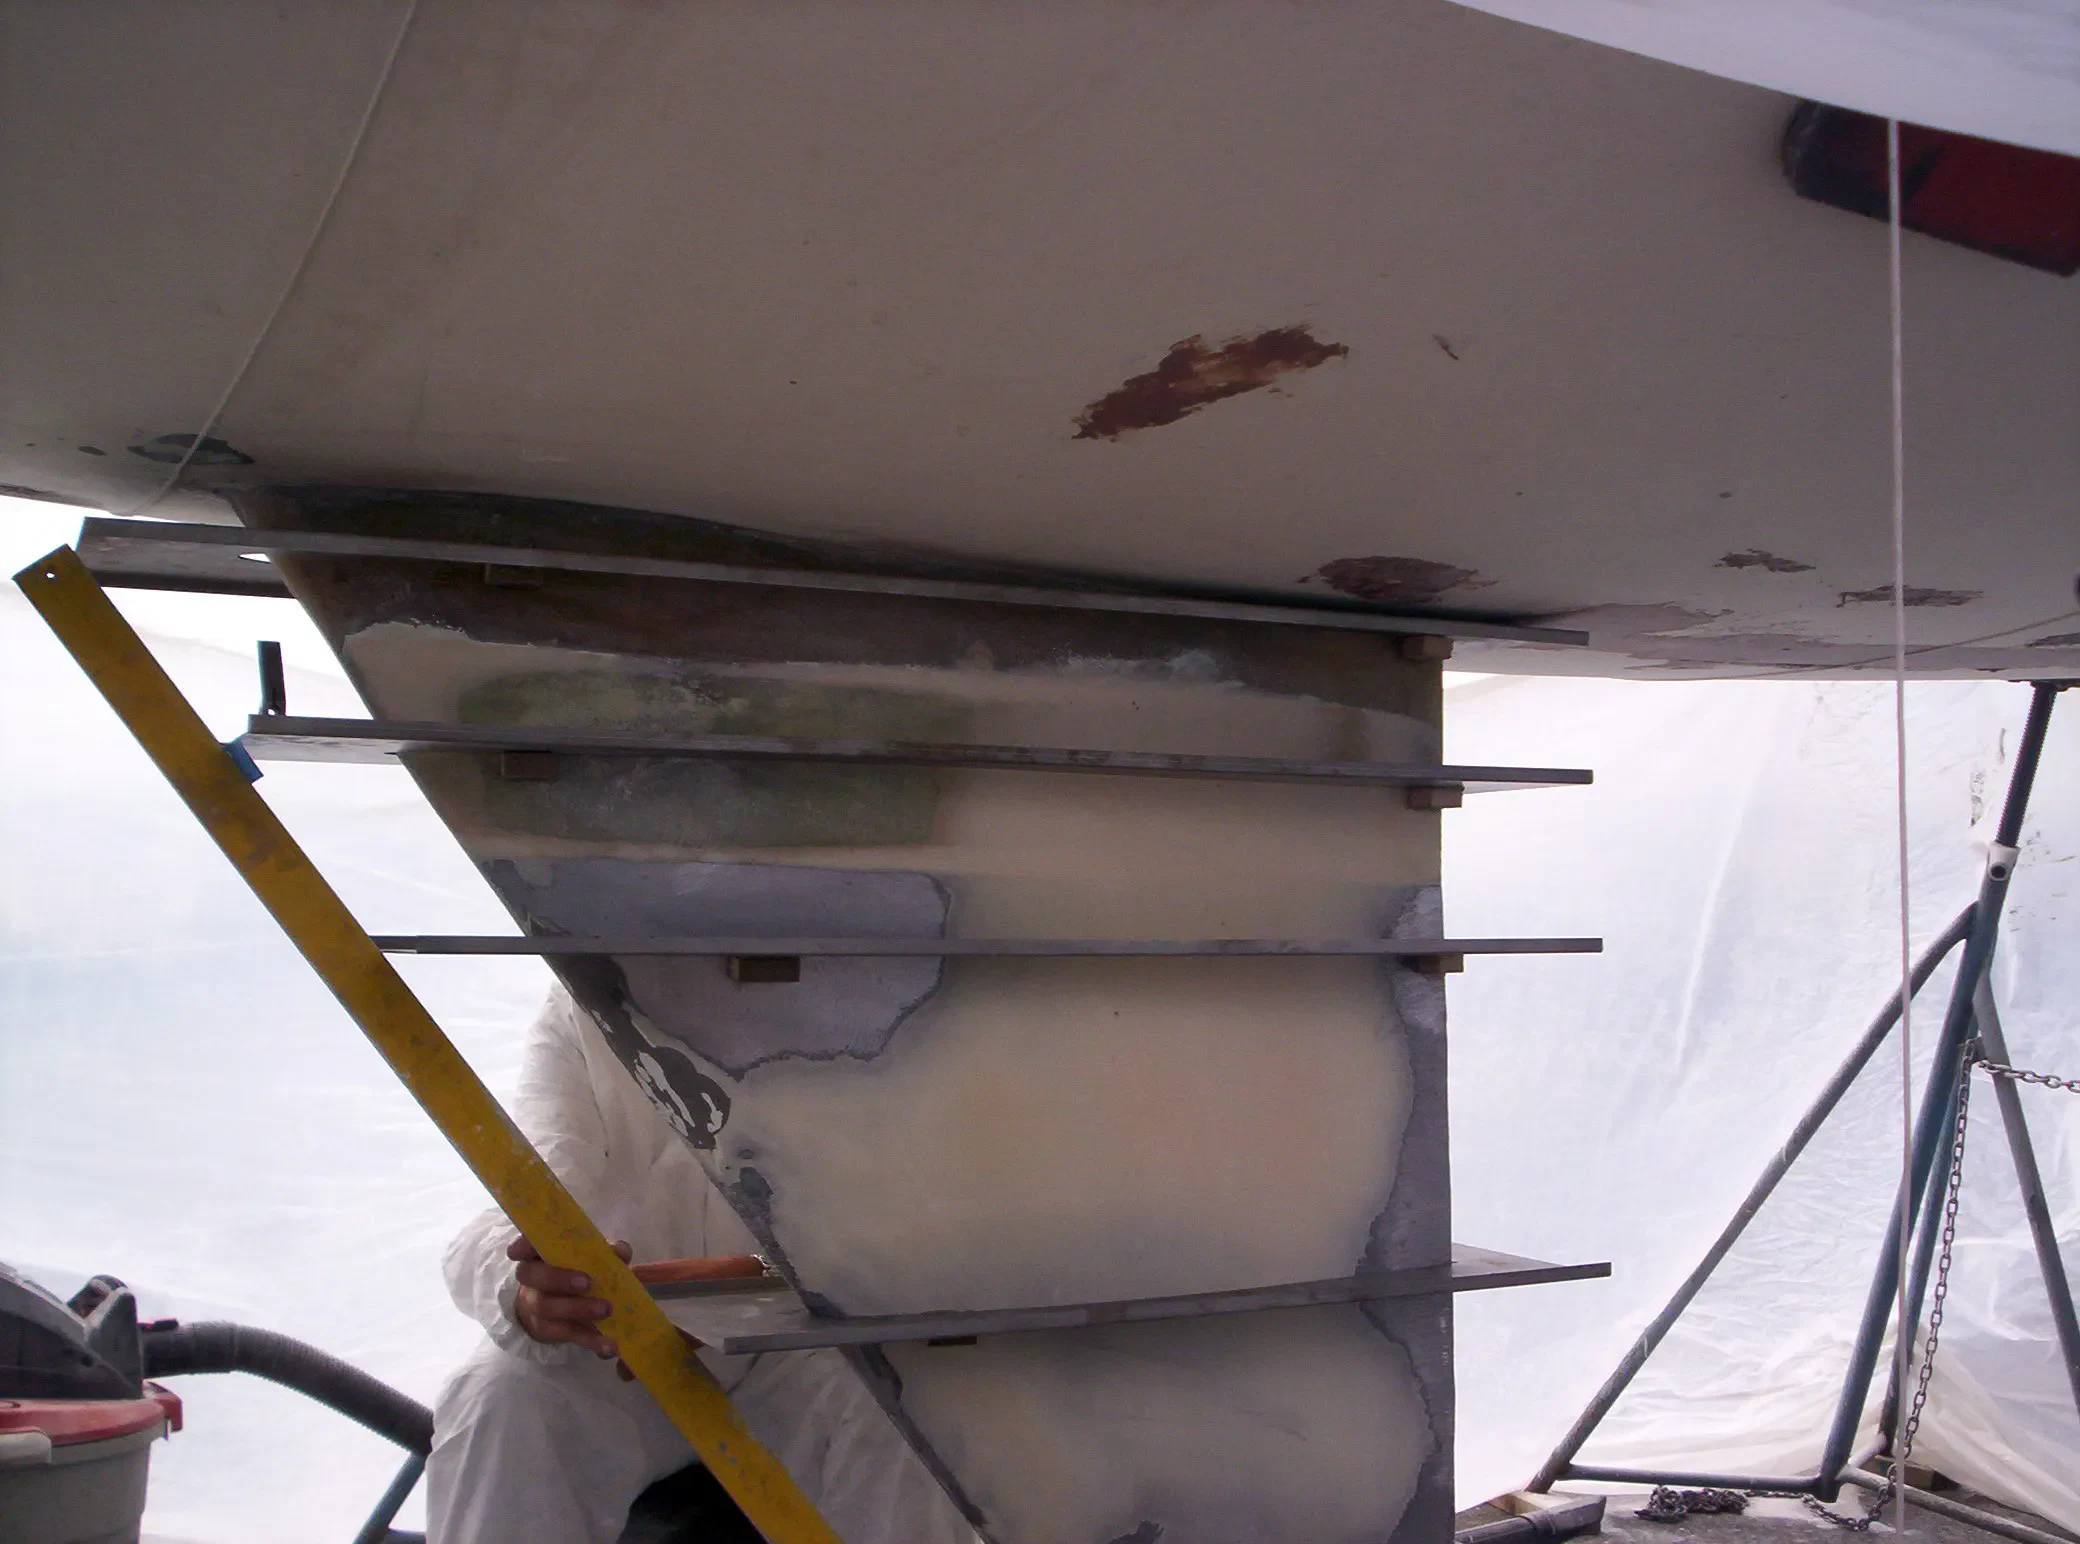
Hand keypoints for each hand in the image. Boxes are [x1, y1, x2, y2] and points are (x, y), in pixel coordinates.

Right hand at [507, 1235, 630, 1359]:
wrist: (560, 1309)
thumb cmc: (577, 1272)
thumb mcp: (592, 1258)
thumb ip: (607, 1253)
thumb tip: (621, 1253)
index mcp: (540, 1253)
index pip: (526, 1244)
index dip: (522, 1245)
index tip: (518, 1251)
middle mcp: (533, 1278)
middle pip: (533, 1276)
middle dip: (558, 1278)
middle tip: (587, 1283)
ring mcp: (537, 1306)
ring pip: (547, 1307)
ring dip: (578, 1309)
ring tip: (606, 1310)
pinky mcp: (549, 1330)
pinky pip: (568, 1334)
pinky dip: (591, 1340)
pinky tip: (610, 1345)